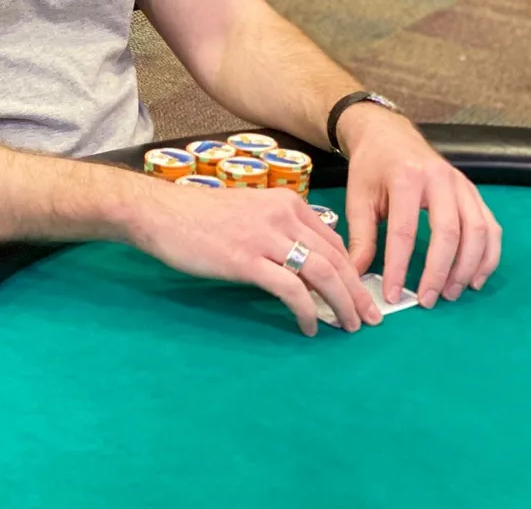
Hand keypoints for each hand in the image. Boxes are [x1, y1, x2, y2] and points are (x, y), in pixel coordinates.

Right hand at [128, 181, 382, 335]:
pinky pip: (291, 290)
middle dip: (358, 292)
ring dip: (342, 304)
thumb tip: (303, 263)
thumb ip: (278, 231)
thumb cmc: (200, 216)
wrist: (162, 213)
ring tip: (348, 327)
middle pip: (336, 259)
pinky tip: (309, 327)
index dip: (353, 271)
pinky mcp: (248, 261)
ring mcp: (266, 238)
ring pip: (322, 274)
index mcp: (287, 203)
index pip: (334, 241)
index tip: (361, 294)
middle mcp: (284, 216)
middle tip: (369, 319)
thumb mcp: (250, 212)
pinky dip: (307, 312)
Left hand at [339, 106, 501, 307]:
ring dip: (468, 268)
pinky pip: (491, 227)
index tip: (393, 295)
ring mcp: (461, 184)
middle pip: (449, 233)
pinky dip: (488, 256)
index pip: (405, 231)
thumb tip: (357, 276)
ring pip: (477, 231)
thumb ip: (361, 237)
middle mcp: (439, 179)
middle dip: (439, 272)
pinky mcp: (473, 191)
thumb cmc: (371, 166)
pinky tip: (475, 278)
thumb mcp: (357, 197)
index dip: (400, 267)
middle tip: (428, 300)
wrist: (389, 134)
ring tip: (450, 293)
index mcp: (405, 178)